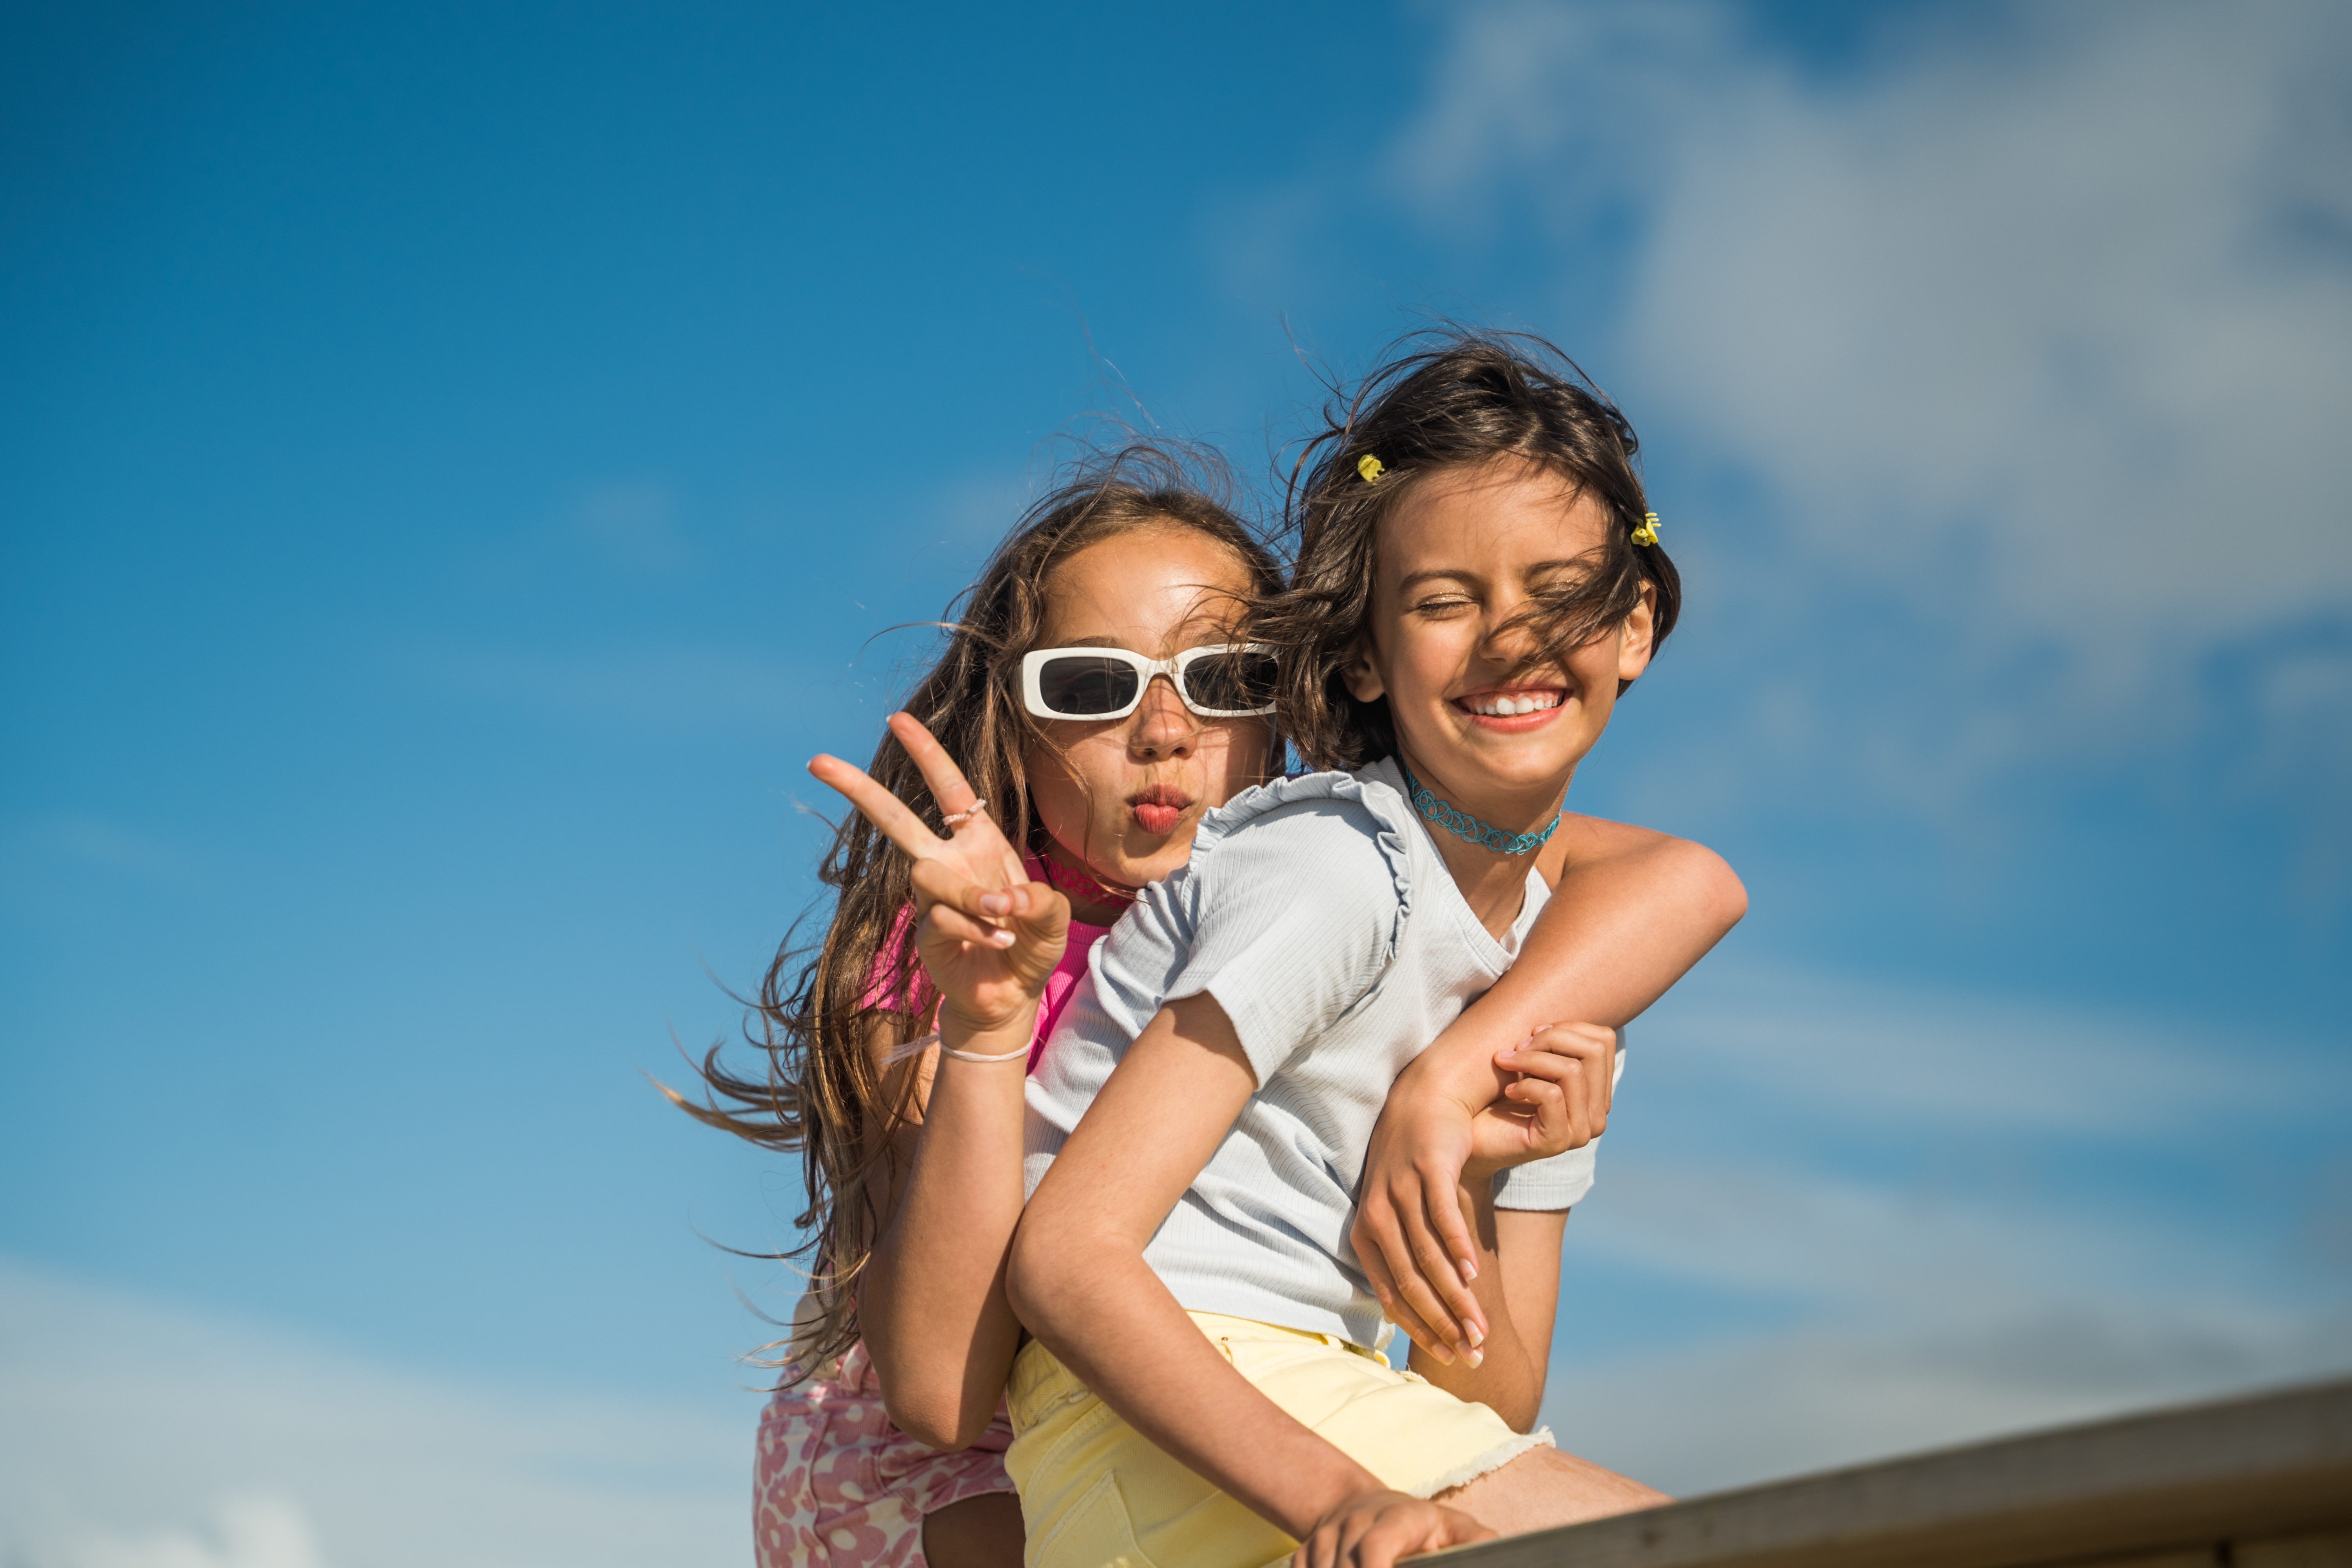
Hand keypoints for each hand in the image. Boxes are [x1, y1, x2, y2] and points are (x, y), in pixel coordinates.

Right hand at [809, 712, 1069, 1035]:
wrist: (1011, 993)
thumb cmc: (1031, 943)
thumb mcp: (1053, 918)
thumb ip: (1041, 903)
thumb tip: (1006, 899)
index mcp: (978, 841)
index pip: (949, 789)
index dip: (926, 754)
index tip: (896, 720)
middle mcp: (947, 861)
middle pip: (895, 819)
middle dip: (857, 789)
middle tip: (816, 761)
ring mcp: (930, 896)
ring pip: (928, 875)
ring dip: (970, 895)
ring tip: (1003, 921)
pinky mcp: (923, 930)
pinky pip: (941, 917)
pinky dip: (974, 929)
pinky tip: (994, 942)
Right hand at [1291, 1489, 1493, 1567]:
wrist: (1357, 1504)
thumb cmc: (1417, 1524)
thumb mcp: (1452, 1526)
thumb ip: (1477, 1542)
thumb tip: (1498, 1554)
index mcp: (1395, 1519)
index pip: (1376, 1546)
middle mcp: (1353, 1523)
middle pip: (1345, 1567)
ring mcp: (1324, 1538)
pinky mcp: (1303, 1553)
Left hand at [1350, 1023, 1616, 1365]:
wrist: (1421, 1103)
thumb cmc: (1414, 1170)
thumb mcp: (1401, 1215)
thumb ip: (1408, 1256)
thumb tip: (1423, 1309)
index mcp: (1366, 1233)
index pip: (1392, 1295)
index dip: (1421, 1329)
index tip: (1448, 1357)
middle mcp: (1377, 1215)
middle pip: (1411, 1284)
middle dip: (1443, 1325)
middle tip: (1473, 1355)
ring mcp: (1400, 1191)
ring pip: (1428, 1258)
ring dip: (1456, 1298)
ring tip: (1480, 1328)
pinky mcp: (1427, 1170)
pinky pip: (1442, 1218)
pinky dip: (1458, 1250)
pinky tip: (1475, 1275)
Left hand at [1468, 1022, 1616, 1168]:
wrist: (1467, 1132)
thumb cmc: (1497, 1092)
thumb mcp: (1531, 1059)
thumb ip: (1553, 1041)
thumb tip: (1549, 1017)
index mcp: (1596, 1092)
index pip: (1604, 1040)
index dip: (1568, 1027)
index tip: (1532, 1033)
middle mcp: (1596, 1114)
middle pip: (1593, 1051)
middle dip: (1551, 1039)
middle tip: (1516, 1047)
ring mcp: (1579, 1131)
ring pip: (1572, 1071)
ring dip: (1531, 1059)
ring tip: (1505, 1062)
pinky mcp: (1557, 1142)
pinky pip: (1551, 1095)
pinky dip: (1525, 1083)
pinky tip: (1507, 1089)